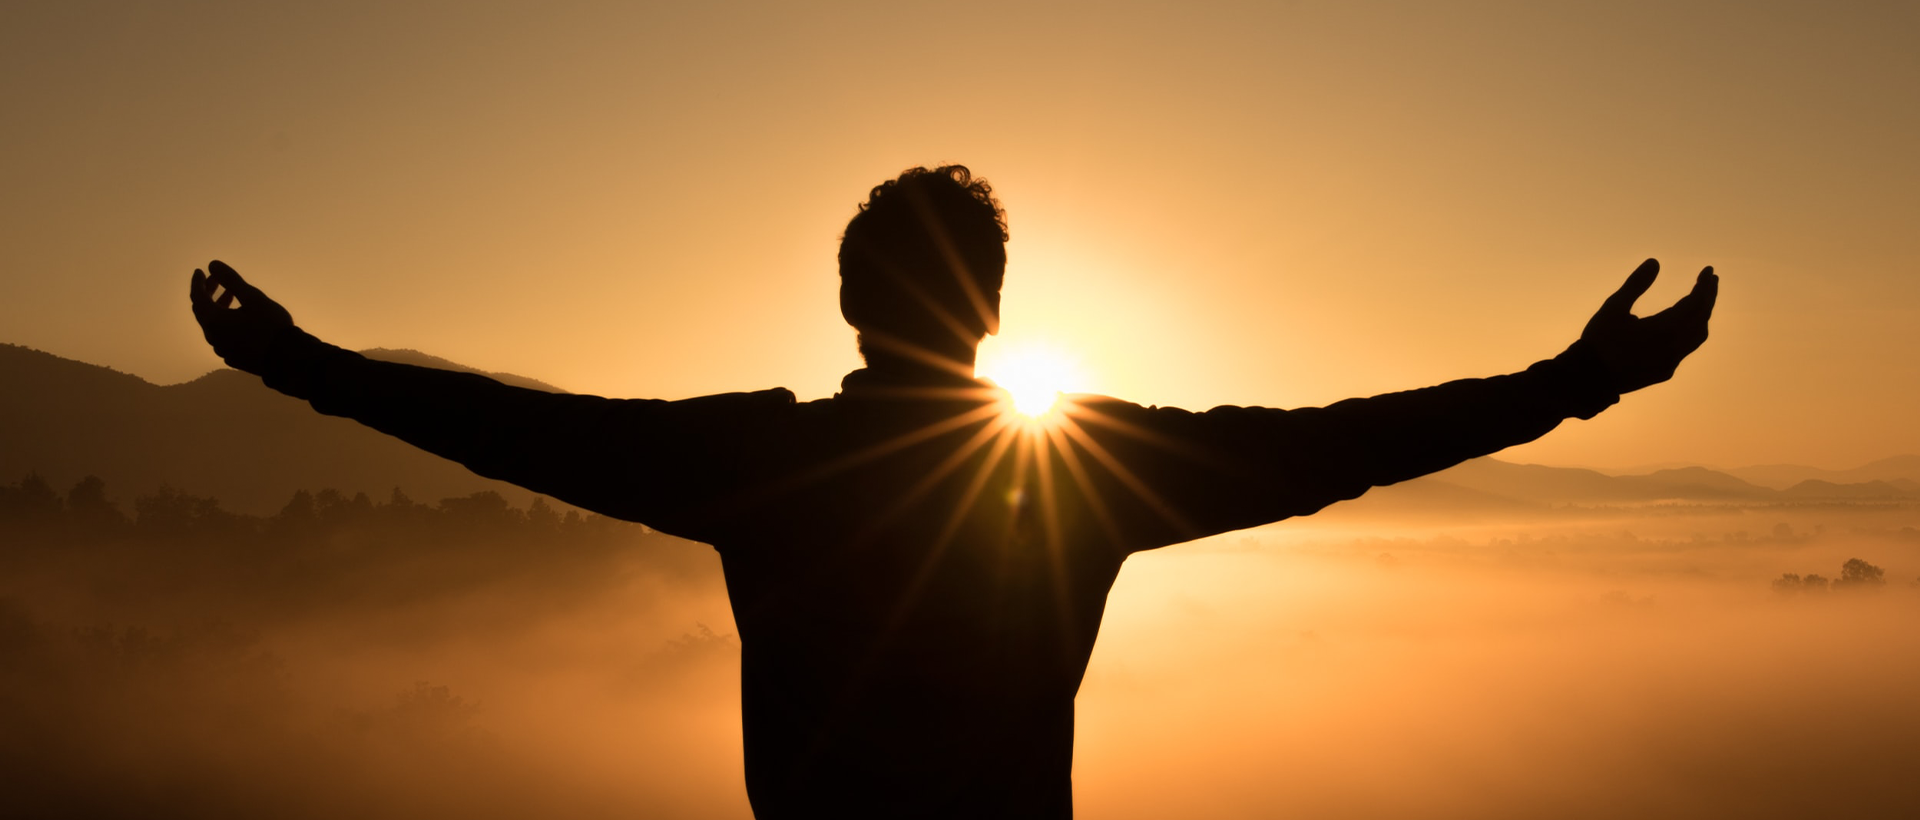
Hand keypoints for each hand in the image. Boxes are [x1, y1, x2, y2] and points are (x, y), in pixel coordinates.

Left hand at [189, 260, 295, 375]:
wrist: (288, 359)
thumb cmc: (271, 325)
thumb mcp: (253, 298)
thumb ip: (231, 280)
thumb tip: (212, 264)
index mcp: (214, 321)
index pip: (197, 297)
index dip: (197, 282)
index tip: (200, 270)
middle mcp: (213, 337)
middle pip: (203, 311)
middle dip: (208, 293)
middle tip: (216, 280)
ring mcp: (222, 349)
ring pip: (213, 325)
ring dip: (218, 308)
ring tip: (231, 296)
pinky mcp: (233, 358)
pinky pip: (222, 337)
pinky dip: (225, 323)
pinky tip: (239, 319)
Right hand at [1580, 258, 1717, 393]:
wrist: (1589, 379)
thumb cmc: (1599, 340)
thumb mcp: (1613, 307)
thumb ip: (1636, 284)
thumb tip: (1655, 262)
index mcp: (1663, 330)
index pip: (1695, 303)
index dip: (1704, 285)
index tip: (1709, 270)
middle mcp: (1673, 347)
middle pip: (1702, 318)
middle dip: (1708, 297)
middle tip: (1710, 280)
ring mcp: (1671, 362)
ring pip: (1698, 336)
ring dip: (1702, 316)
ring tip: (1701, 300)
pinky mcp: (1665, 372)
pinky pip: (1686, 349)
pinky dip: (1691, 332)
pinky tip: (1683, 325)